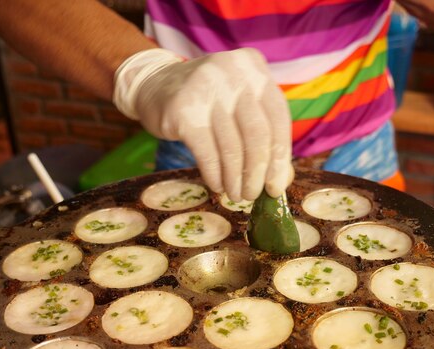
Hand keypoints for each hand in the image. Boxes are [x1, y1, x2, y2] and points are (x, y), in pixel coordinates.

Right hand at [113, 48, 293, 201]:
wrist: (153, 84)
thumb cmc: (208, 102)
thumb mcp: (238, 105)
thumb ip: (262, 135)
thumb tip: (280, 182)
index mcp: (254, 67)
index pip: (278, 118)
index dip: (280, 157)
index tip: (276, 186)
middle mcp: (233, 72)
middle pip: (257, 134)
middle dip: (257, 173)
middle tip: (253, 195)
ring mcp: (206, 88)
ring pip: (232, 147)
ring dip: (235, 180)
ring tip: (236, 195)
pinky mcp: (183, 110)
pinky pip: (207, 153)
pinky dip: (215, 175)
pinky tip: (217, 185)